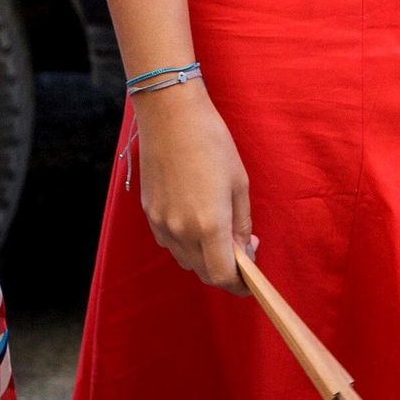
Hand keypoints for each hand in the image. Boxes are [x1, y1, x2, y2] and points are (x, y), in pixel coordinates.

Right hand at [132, 82, 254, 293]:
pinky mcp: (149, 213)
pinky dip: (185, 244)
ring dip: (204, 259)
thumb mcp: (238, 182)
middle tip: (240, 248)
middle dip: (225, 270)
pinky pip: (169, 243)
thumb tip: (244, 250)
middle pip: (204, 273)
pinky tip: (195, 221)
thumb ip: (242, 224)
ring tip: (218, 233)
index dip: (240, 285)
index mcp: (209, 224)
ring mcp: (162, 224)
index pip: (224, 276)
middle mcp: (182, 231)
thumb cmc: (212, 141)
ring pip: (186, 261)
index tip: (251, 279)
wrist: (170, 114)